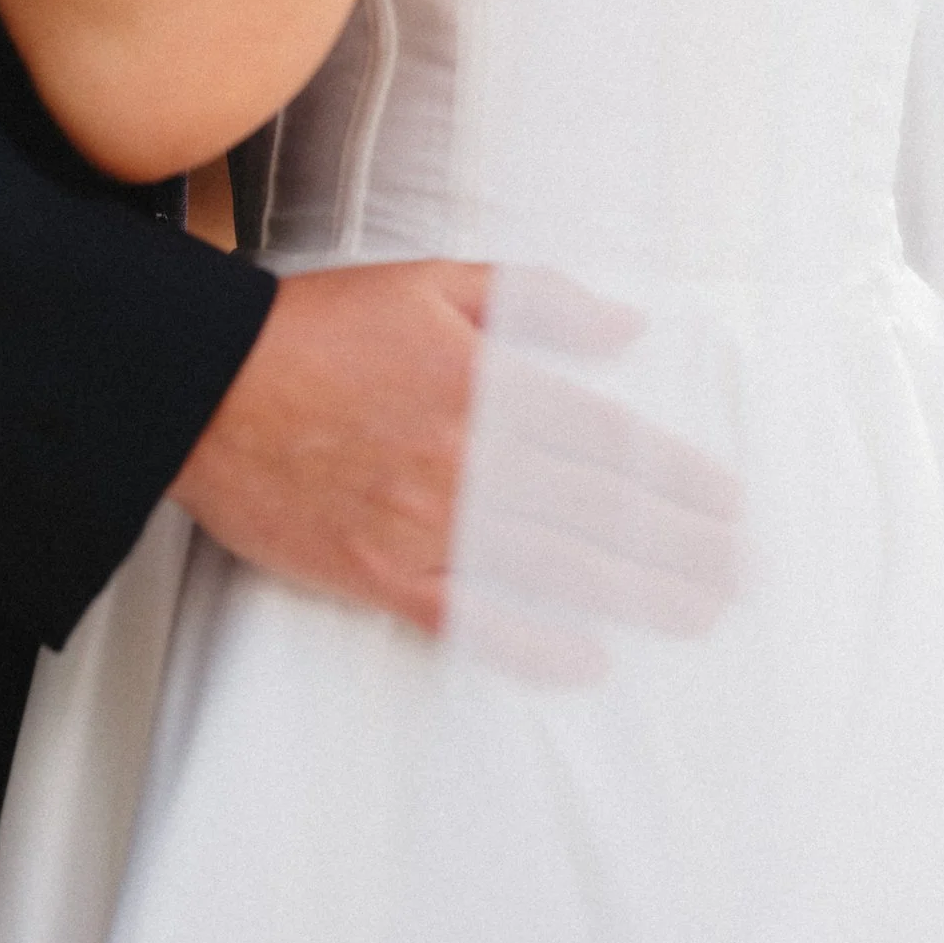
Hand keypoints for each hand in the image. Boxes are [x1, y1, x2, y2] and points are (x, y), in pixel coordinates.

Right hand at [173, 261, 738, 669]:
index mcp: (483, 384)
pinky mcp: (380, 574)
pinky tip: (586, 659)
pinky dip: (530, 645)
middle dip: (678, 545)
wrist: (205, 387)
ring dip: (635, 595)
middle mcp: (465, 460)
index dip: (674, 474)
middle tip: (739, 572)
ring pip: (552, 569)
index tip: (726, 500)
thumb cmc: (317, 327)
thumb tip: (626, 325)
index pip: (605, 437)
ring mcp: (424, 525)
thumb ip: (533, 298)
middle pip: (596, 511)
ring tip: (696, 613)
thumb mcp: (428, 282)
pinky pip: (469, 621)